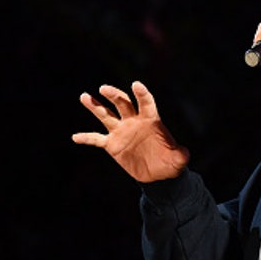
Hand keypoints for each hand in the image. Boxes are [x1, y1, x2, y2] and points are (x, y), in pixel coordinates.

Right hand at [72, 81, 189, 182]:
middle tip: (104, 89)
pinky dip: (86, 138)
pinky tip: (75, 137)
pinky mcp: (112, 145)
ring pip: (106, 115)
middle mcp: (134, 121)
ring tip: (84, 97)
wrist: (158, 174)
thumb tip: (185, 154)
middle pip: (123, 103)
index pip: (146, 103)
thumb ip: (181, 155)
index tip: (136, 85)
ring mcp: (121, 132)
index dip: (142, 94)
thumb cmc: (170, 162)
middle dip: (114, 95)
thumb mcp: (179, 160)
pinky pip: (97, 139)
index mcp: (151, 120)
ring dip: (95, 106)